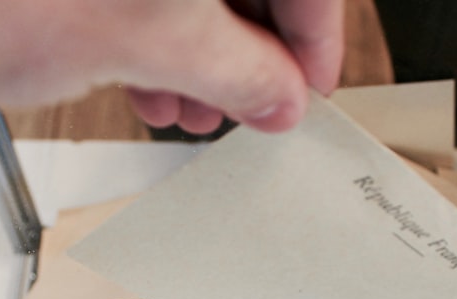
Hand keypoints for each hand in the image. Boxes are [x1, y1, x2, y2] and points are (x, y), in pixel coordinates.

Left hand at [0, 0, 342, 133]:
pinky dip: (152, 40)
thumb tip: (280, 95)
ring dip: (202, 54)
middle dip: (253, 51)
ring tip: (192, 106)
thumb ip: (236, 69)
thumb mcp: (141, 40)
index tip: (309, 86)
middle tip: (252, 106)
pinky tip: (145, 81)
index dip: (315, 34)